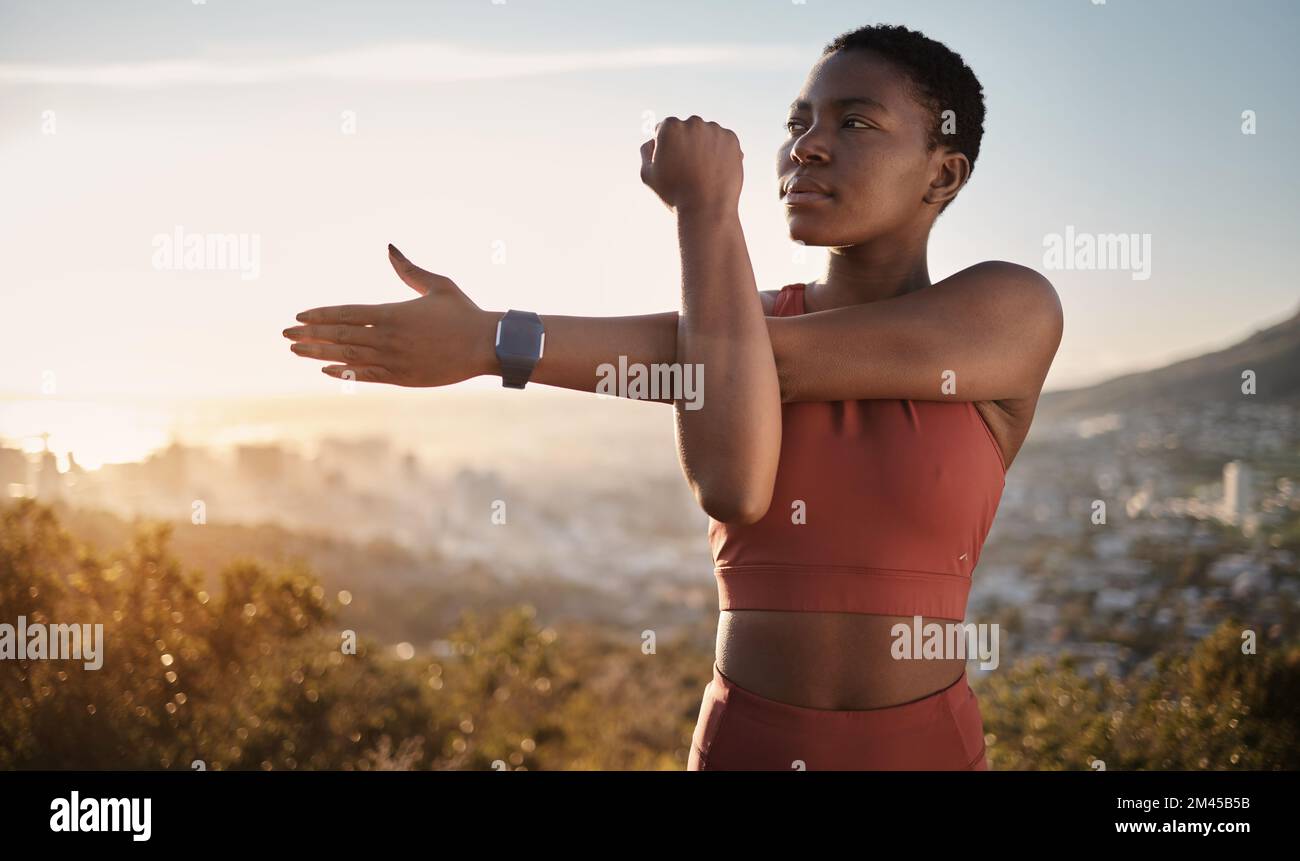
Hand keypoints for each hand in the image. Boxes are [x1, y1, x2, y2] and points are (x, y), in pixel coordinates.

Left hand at [283, 245, 497, 386]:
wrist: (486, 346)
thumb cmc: (464, 313)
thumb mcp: (438, 285)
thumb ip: (409, 269)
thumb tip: (389, 248)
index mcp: (393, 313)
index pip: (346, 313)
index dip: (320, 315)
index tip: (299, 317)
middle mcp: (389, 337)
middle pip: (340, 336)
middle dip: (310, 335)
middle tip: (285, 335)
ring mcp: (394, 360)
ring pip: (348, 357)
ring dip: (319, 354)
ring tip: (296, 351)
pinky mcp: (403, 377)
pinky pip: (366, 376)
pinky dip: (345, 373)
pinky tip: (326, 370)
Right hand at [639, 115, 742, 214]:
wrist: (707, 209)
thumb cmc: (675, 194)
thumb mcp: (648, 175)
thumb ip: (646, 151)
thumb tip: (653, 140)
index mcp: (670, 127)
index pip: (665, 128)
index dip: (666, 147)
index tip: (672, 163)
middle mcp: (693, 122)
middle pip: (687, 128)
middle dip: (686, 143)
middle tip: (688, 170)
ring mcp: (714, 130)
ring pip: (706, 134)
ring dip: (704, 147)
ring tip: (703, 173)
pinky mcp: (731, 139)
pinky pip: (723, 142)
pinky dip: (721, 152)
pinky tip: (715, 171)